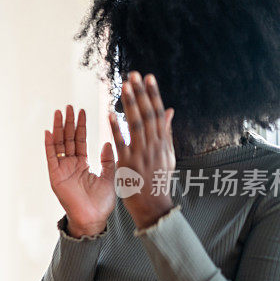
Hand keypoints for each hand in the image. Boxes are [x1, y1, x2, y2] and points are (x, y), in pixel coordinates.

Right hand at [45, 106, 115, 236]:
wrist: (94, 219)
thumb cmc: (102, 203)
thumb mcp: (110, 176)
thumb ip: (108, 159)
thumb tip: (109, 141)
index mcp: (82, 165)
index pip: (80, 140)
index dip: (81, 126)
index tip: (82, 111)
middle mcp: (70, 165)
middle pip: (68, 139)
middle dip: (68, 122)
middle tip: (69, 106)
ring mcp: (62, 170)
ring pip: (59, 144)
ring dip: (58, 128)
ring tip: (59, 112)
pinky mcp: (55, 176)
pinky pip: (51, 157)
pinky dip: (49, 145)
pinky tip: (49, 132)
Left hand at [109, 72, 175, 229]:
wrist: (153, 205)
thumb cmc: (158, 178)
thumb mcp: (167, 154)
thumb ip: (166, 132)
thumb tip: (170, 110)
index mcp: (163, 142)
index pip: (158, 113)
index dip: (153, 94)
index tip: (149, 77)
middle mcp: (153, 146)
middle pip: (147, 115)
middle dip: (141, 94)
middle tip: (133, 75)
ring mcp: (141, 154)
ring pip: (135, 125)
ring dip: (129, 105)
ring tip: (124, 87)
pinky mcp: (127, 164)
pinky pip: (120, 143)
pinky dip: (115, 128)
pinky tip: (109, 114)